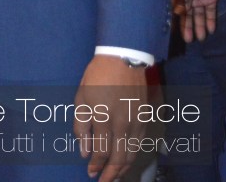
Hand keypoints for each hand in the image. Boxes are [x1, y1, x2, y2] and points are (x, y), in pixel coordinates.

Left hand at [73, 55, 147, 180]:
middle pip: (118, 158)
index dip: (95, 164)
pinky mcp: (144, 118)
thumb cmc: (98, 76)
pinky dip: (132, 155)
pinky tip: (126, 160)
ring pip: (131, 154)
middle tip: (103, 181)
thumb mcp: (82, 97)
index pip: (101, 151)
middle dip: (110, 174)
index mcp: (103, 117)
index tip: (90, 172)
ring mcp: (135, 122)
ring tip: (114, 177)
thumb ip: (81, 125)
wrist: (123, 58)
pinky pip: (139, 144)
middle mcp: (122, 123)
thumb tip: (84, 150)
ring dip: (122, 169)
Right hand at [171, 0, 225, 41]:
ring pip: (199, 16)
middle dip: (188, 27)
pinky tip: (211, 30)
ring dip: (199, 26)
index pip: (177, 9)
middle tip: (189, 40)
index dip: (176, 21)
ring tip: (201, 38)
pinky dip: (210, 21)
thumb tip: (176, 13)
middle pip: (188, 15)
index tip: (175, 33)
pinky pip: (210, 13)